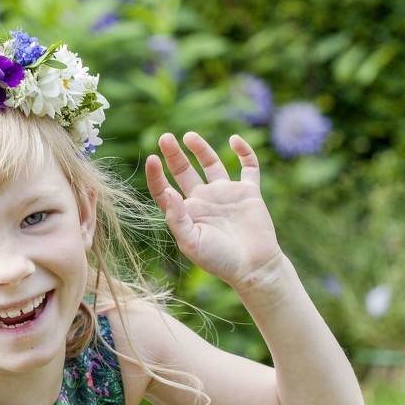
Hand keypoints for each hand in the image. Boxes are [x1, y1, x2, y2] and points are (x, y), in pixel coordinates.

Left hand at [145, 132, 283, 288]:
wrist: (252, 267)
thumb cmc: (218, 260)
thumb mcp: (191, 242)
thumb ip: (177, 219)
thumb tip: (168, 192)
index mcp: (186, 213)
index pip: (165, 190)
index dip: (156, 176)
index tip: (152, 160)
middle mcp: (203, 200)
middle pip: (184, 171)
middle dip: (174, 155)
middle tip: (165, 137)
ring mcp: (226, 194)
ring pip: (211, 164)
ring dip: (201, 149)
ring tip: (189, 136)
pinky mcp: (248, 192)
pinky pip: (248, 167)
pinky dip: (244, 152)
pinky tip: (235, 139)